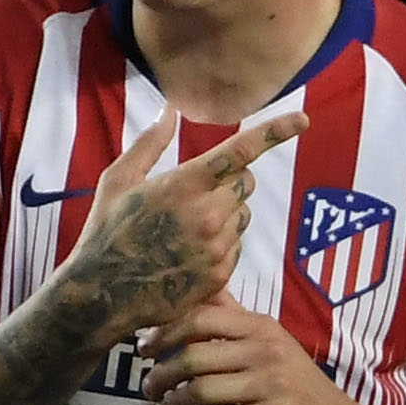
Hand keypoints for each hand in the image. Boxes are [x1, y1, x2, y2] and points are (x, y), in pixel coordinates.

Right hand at [63, 106, 309, 338]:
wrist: (102, 293)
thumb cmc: (106, 230)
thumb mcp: (118, 180)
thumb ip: (150, 143)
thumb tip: (171, 111)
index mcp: (184, 185)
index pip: (240, 151)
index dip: (275, 132)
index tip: (302, 120)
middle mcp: (208, 214)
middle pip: (245, 182)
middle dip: (230, 180)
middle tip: (197, 192)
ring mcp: (218, 246)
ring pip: (242, 215)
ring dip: (224, 214)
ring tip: (184, 227)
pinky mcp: (221, 273)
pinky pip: (236, 245)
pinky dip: (219, 243)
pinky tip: (187, 251)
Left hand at [141, 297, 364, 404]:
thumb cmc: (298, 387)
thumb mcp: (271, 344)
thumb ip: (234, 318)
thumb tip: (198, 284)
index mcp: (262, 327)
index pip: (200, 316)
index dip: (163, 332)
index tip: (144, 349)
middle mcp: (267, 350)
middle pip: (192, 356)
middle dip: (160, 374)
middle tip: (149, 388)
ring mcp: (272, 385)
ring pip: (199, 391)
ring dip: (172, 404)